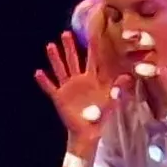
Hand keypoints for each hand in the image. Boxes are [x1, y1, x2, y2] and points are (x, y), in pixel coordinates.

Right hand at [33, 13, 125, 138]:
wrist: (89, 132)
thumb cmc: (102, 117)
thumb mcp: (113, 101)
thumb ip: (119, 89)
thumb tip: (128, 77)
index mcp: (93, 79)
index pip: (92, 60)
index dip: (91, 47)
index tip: (91, 33)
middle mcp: (79, 80)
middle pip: (73, 60)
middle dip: (69, 47)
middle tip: (66, 33)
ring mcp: (68, 88)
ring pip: (60, 69)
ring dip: (55, 58)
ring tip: (50, 46)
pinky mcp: (59, 98)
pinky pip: (50, 88)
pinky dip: (44, 81)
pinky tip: (38, 72)